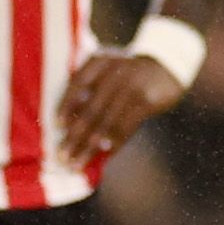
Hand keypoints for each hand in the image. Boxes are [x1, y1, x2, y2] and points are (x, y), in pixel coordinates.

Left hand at [54, 48, 183, 164]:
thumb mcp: (107, 67)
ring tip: (78, 163)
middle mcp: (115, 72)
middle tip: (62, 156)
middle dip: (75, 136)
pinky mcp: (147, 101)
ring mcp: (132, 86)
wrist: (166, 64)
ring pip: (107, 122)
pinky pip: (126, 126)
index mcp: (100, 61)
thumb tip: (66, 125)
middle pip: (90, 108)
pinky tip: (104, 155)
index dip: (66, 105)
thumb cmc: (126, 72)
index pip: (78, 83)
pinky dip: (113, 142)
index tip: (57, 126)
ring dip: (90, 146)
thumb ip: (88, 86)